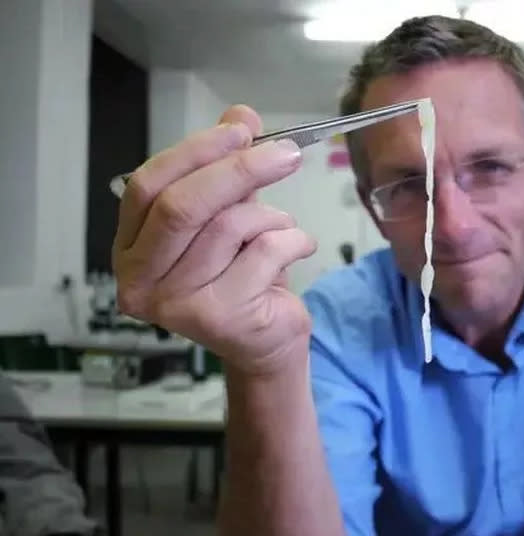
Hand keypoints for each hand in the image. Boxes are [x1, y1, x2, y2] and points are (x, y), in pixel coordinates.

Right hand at [112, 105, 316, 376]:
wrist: (265, 339)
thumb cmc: (240, 273)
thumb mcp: (230, 211)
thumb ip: (228, 166)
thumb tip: (239, 114)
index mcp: (131, 247)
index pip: (148, 186)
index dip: (195, 152)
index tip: (239, 130)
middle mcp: (140, 279)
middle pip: (182, 206)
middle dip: (239, 169)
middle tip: (285, 152)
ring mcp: (175, 304)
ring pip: (228, 227)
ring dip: (271, 215)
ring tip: (283, 225)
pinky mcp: (218, 319)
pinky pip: (263, 253)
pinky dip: (293, 240)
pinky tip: (298, 247)